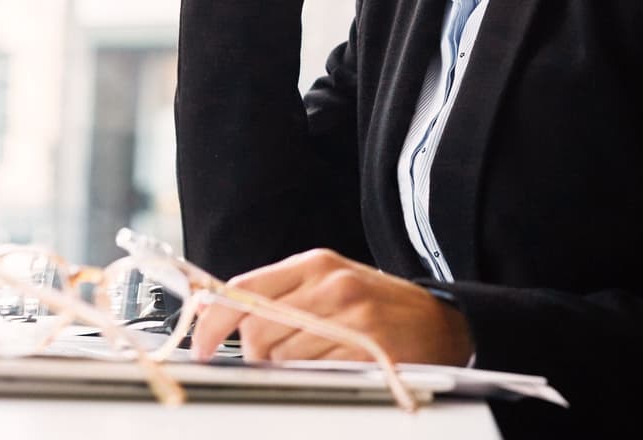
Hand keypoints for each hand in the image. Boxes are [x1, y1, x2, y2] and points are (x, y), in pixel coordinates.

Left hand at [189, 248, 472, 365]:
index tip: (200, 346)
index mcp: (315, 264)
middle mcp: (331, 284)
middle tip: (270, 361)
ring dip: (286, 369)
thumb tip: (216, 314)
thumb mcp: (329, 284)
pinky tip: (334, 367)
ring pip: (282, 356)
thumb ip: (278, 295)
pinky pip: (314, 374)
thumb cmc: (378, 307)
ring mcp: (351, 317)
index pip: (243, 289)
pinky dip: (314, 378)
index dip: (212, 322)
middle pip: (257, 330)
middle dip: (254, 355)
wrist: (442, 322)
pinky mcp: (366, 349)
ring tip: (315, 360)